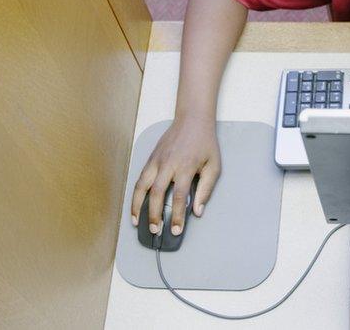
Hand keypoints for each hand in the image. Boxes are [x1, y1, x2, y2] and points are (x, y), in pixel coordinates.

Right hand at [131, 114, 220, 235]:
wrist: (192, 119)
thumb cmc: (205, 143)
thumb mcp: (214, 165)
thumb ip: (206, 189)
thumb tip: (198, 211)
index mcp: (186, 167)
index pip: (180, 196)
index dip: (177, 215)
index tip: (176, 230)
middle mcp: (168, 164)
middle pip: (157, 193)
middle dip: (154, 215)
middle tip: (155, 231)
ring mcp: (156, 161)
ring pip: (141, 186)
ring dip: (137, 206)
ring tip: (137, 222)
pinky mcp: (150, 158)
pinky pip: (139, 179)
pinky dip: (135, 194)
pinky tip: (135, 205)